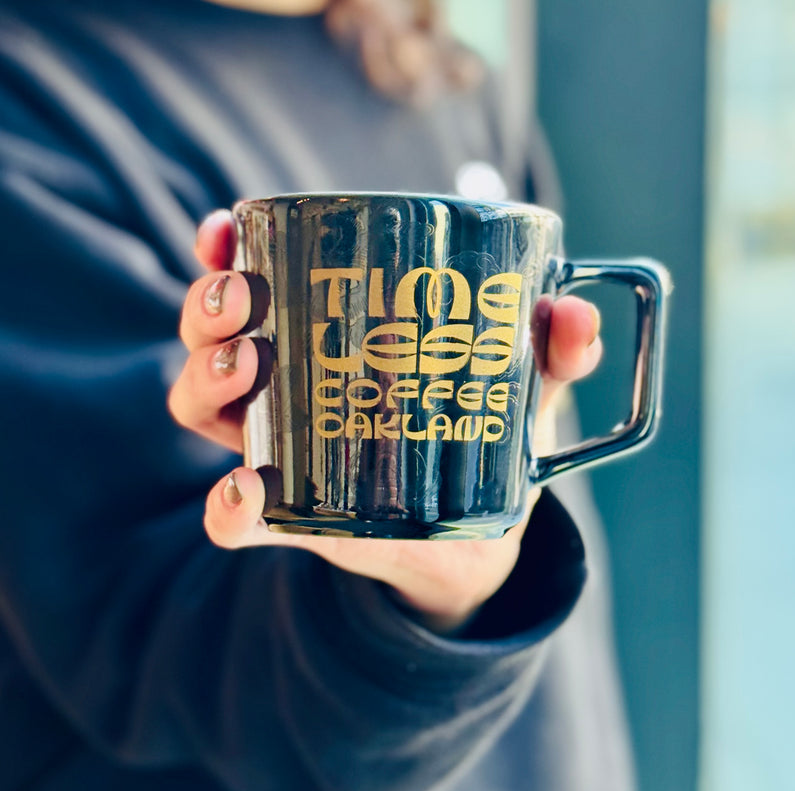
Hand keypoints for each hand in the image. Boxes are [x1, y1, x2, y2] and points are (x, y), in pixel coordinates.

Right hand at [169, 210, 601, 632]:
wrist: (474, 539)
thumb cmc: (482, 438)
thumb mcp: (518, 385)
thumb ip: (552, 351)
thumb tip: (573, 315)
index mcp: (324, 340)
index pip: (254, 283)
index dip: (223, 252)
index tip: (227, 229)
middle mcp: (286, 388)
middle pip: (212, 336)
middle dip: (209, 307)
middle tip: (244, 298)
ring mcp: (279, 450)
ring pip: (202, 405)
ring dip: (207, 378)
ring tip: (248, 365)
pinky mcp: (290, 518)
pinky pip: (232, 517)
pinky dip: (226, 509)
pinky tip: (247, 493)